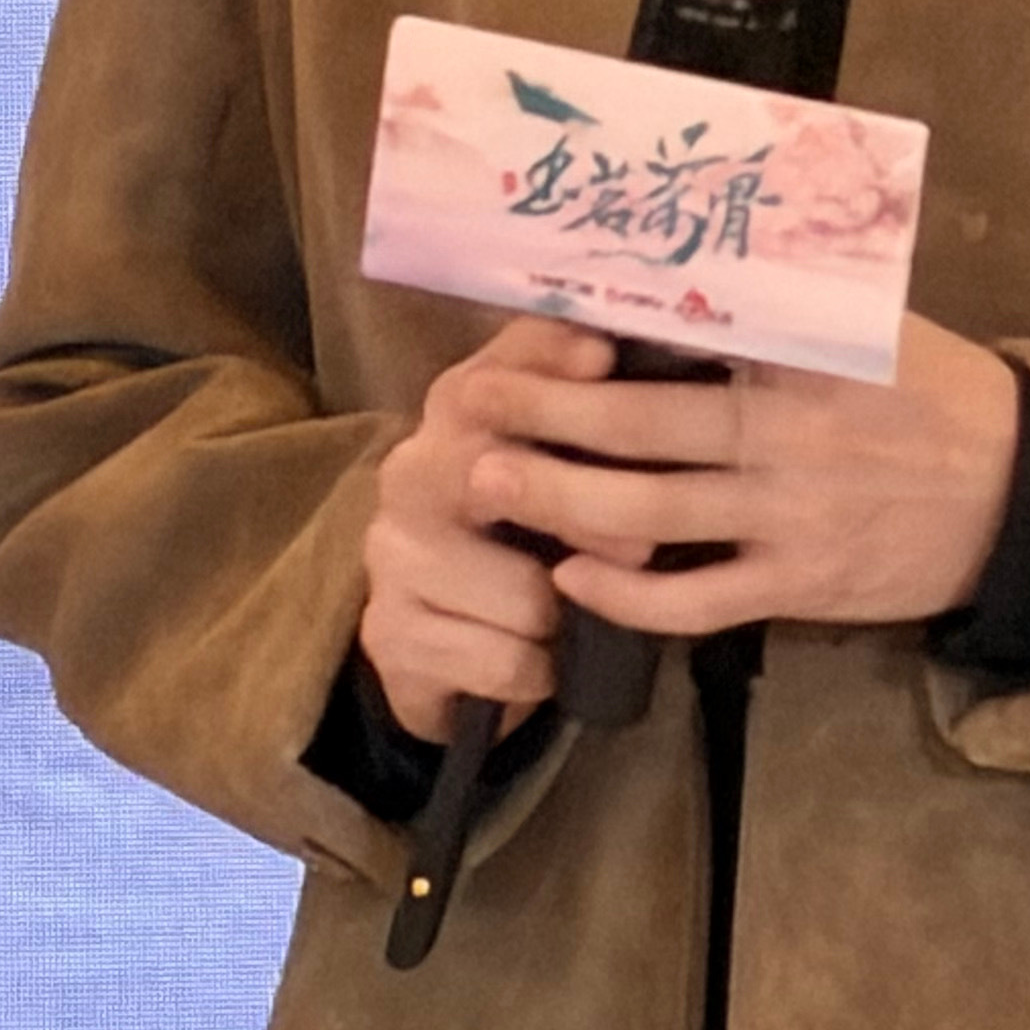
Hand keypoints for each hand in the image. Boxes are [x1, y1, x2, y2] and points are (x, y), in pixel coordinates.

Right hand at [359, 313, 616, 741]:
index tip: (604, 360)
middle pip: (505, 482)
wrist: (440, 638)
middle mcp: (410, 471)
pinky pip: (501, 660)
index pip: (497, 371)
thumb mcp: (559, 461)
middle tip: (641, 549)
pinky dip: (535, 671)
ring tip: (568, 615)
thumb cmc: (523, 530)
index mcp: (452, 412)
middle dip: (582, 520)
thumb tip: (636, 369)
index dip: (550, 359)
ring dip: (562, 617)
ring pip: (522, 594)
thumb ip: (589, 409)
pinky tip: (536, 661)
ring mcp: (389, 555)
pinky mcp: (388, 634)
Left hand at [463, 313, 1022, 643]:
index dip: (596, 325)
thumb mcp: (869, 319)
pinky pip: (695, 598)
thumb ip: (787, 303)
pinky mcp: (797, 584)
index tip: (529, 314)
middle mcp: (784, 432)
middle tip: (473, 404)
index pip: (679, 329)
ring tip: (492, 482)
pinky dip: (627, 593)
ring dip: (560, 499)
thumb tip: (694, 260)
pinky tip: (573, 578)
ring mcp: (787, 514)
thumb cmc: (935, 389)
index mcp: (800, 352)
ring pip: (649, 513)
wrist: (1014, 489)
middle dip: (545, 411)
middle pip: (638, 422)